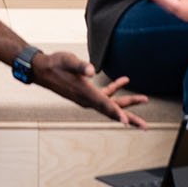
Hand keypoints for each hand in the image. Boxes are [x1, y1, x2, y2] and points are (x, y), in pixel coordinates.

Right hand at [30, 49, 150, 128]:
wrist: (42, 70)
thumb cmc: (55, 64)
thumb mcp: (67, 60)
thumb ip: (80, 65)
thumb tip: (91, 69)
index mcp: (84, 93)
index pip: (104, 105)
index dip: (117, 113)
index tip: (128, 122)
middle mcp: (87, 99)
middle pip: (112, 110)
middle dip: (130, 118)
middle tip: (145, 126)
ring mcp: (88, 97)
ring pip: (111, 104)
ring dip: (127, 103)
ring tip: (143, 99)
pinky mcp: (87, 93)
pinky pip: (105, 94)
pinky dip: (115, 88)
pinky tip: (124, 80)